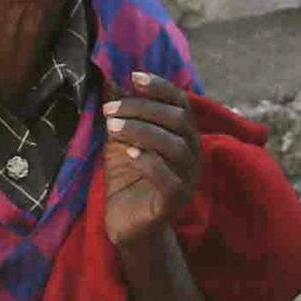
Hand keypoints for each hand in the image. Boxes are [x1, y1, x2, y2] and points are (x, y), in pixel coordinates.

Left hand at [96, 90, 200, 251]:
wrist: (127, 224)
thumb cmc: (127, 178)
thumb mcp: (119, 140)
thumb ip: (120, 113)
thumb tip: (109, 79)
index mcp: (182, 134)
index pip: (180, 102)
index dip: (160, 86)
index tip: (134, 77)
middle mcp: (192, 153)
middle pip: (178, 120)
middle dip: (142, 109)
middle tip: (109, 109)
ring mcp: (187, 178)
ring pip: (175, 147)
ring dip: (142, 131)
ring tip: (112, 127)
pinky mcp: (175, 202)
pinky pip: (170, 181)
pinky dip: (150, 163)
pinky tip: (130, 154)